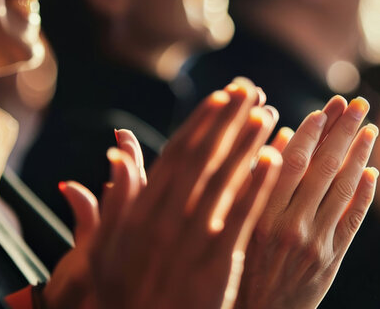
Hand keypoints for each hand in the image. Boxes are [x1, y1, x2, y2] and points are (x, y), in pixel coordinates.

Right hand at [44, 78, 282, 308]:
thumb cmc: (125, 293)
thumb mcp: (104, 249)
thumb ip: (113, 200)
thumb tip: (117, 151)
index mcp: (142, 211)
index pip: (177, 154)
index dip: (202, 122)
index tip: (223, 95)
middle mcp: (166, 219)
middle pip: (203, 158)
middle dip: (229, 121)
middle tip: (253, 91)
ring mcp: (191, 240)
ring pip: (223, 181)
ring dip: (246, 143)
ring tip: (268, 114)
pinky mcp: (216, 263)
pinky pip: (241, 217)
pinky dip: (257, 186)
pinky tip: (275, 158)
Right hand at [236, 96, 378, 308]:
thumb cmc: (238, 267)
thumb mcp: (237, 224)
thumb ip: (256, 182)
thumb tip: (280, 137)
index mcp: (259, 214)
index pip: (292, 161)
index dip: (312, 131)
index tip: (325, 108)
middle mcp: (289, 227)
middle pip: (322, 168)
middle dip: (342, 132)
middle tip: (357, 104)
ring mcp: (314, 244)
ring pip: (343, 189)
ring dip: (359, 155)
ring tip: (370, 128)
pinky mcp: (331, 261)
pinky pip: (352, 220)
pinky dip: (364, 194)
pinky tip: (372, 172)